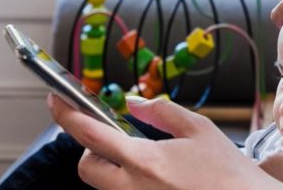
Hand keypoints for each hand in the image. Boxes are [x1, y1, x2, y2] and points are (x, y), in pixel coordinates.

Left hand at [48, 94, 282, 189]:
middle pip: (87, 168)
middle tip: (115, 135)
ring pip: (104, 185)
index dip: (69, 115)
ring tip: (145, 156)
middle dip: (91, 148)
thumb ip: (162, 112)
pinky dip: (130, 180)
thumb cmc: (226, 170)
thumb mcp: (198, 128)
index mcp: (145, 161)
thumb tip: (134, 103)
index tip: (56, 101)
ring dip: (112, 166)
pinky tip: (160, 173)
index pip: (92, 135)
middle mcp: (133, 189)